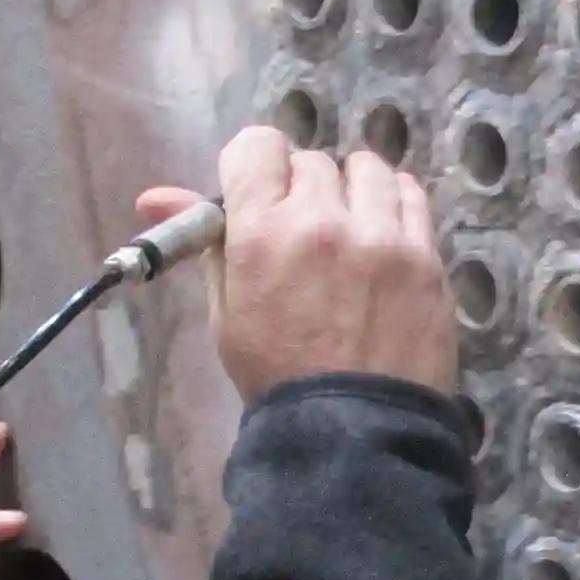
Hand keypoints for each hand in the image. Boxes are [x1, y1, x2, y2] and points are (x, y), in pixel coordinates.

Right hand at [136, 128, 454, 399]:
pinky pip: (411, 195)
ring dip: (353, 190)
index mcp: (261, 233)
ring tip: (350, 231)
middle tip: (304, 233)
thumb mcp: (225, 312)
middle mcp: (322, 220)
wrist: (353, 432)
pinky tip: (385, 236)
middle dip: (302, 189)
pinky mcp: (426, 254)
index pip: (256, 146)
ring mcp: (381, 235)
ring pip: (367, 168)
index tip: (261, 194)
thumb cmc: (277, 377)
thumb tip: (153, 197)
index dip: (255, 166)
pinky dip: (394, 205)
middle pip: (311, 161)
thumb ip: (203, 244)